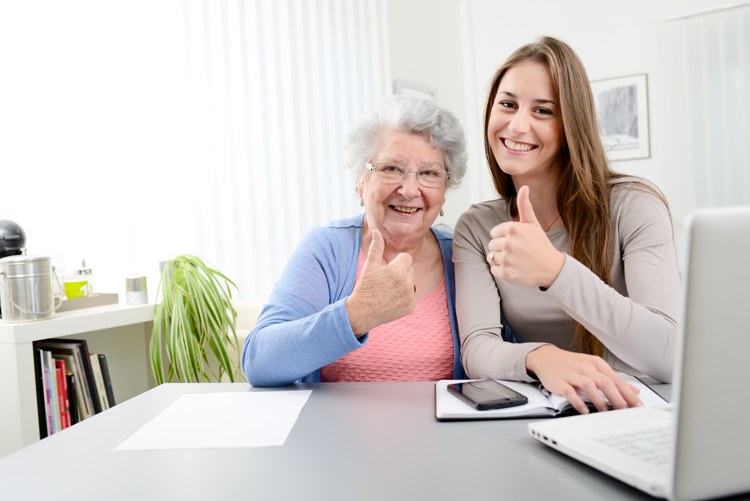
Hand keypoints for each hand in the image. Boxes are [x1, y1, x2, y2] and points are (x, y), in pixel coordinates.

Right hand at [346, 229, 415, 336]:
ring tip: (388, 290)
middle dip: (400, 272)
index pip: (407, 258)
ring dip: (403, 284)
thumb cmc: (364, 287)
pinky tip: (391, 300)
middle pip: (410, 270)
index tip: (387, 269)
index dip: (397, 262)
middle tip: (385, 281)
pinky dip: (404, 297)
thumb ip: (377, 248)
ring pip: (411, 282)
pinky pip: (412, 296)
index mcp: (397, 269)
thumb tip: (376, 231)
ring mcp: (409, 295)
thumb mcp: (369, 266)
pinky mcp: (411, 306)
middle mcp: (406, 282)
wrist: (362, 312)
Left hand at [487, 185, 564, 287]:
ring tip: (516, 260)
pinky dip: (502, 271)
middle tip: (517, 252)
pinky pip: (494, 270)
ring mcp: (507, 259)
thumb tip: (524, 186)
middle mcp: (509, 243)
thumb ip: (525, 206)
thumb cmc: (540, 245)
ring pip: (491, 257)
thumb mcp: (533, 224)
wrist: (552, 269)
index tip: (517, 241)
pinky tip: (514, 269)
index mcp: (513, 228)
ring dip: (501, 260)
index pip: (494, 233)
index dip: (504, 237)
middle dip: (502, 248)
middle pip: (491, 245)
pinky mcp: (506, 274)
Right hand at [526, 345, 642, 412]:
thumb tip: (634, 391)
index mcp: (596, 364)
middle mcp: (586, 367)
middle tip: (624, 412)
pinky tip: (584, 410)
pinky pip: (570, 392)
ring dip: (599, 400)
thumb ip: (613, 380)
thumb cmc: (571, 364)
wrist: (546, 357)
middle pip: (605, 382)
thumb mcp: (594, 368)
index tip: (638, 406)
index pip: (617, 380)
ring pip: (589, 386)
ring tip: (605, 411)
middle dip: (617, 398)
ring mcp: (572, 373)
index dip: (629, 394)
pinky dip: (578, 402)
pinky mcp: (559, 381)